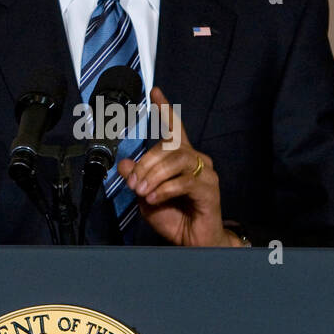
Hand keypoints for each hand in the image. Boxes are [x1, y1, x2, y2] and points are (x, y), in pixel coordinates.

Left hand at [116, 87, 241, 246]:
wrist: (192, 242)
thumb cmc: (173, 218)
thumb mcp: (146, 196)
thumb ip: (137, 179)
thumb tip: (123, 164)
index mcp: (181, 158)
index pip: (174, 128)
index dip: (165, 109)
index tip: (155, 91)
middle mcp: (196, 160)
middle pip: (168, 147)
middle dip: (145, 163)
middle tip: (133, 182)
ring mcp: (205, 172)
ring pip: (175, 161)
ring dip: (154, 175)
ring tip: (143, 191)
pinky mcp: (209, 188)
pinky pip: (183, 181)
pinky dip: (164, 189)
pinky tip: (154, 198)